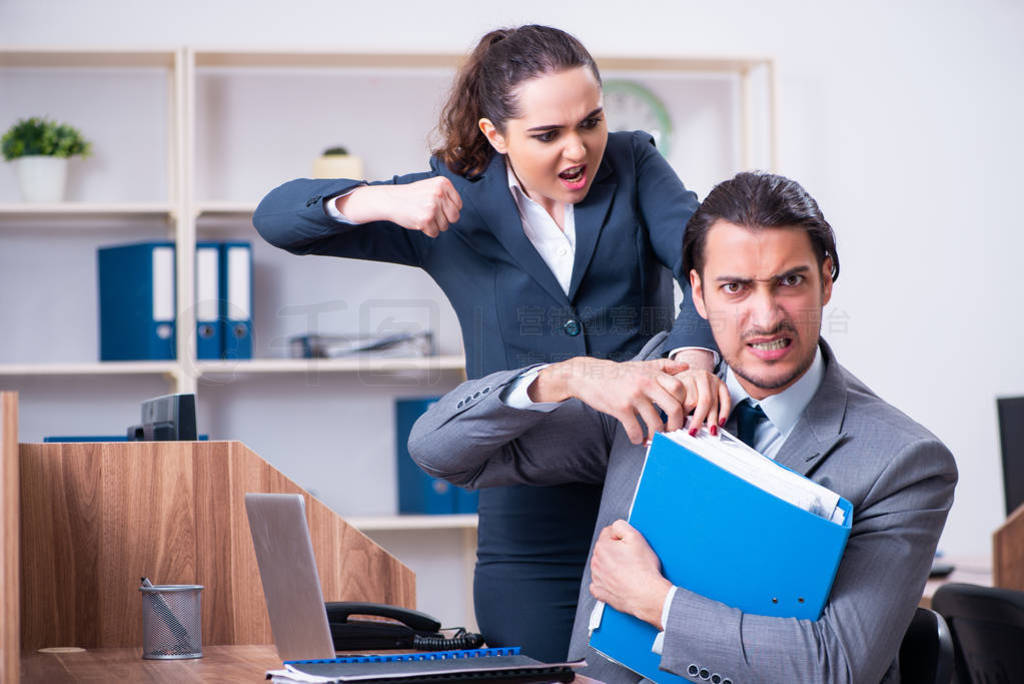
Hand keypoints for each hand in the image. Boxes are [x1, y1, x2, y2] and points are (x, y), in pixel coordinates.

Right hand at [335, 177, 461, 236]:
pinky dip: (427, 230)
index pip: (459, 205)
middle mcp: (439, 193)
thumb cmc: (412, 195)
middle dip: (444, 219)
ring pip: (445, 226)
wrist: (391, 199)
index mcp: (443, 183)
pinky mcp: (426, 219)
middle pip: (455, 217)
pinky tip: (418, 220)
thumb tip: (459, 210)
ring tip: (423, 215)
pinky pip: (435, 233)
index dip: (448, 210)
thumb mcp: (432, 187)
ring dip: (434, 225)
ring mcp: (433, 206)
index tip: (437, 207)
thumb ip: (447, 195)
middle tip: (431, 214)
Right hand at [530, 357, 689, 443]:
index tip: (680, 414)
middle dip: (676, 425)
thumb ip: (665, 367)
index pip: (680, 389)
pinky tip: (637, 439)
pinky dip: (637, 438)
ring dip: (656, 436)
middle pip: (674, 408)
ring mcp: (633, 396)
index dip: (683, 404)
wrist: (588, 376)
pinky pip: (635, 430)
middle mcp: (646, 384)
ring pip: (655, 424)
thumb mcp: (642, 366)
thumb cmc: (618, 373)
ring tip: (653, 438)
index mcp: (653, 374)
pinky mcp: (620, 408)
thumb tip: (686, 367)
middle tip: (672, 432)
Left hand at [590, 520, 671, 628]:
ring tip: (628, 571)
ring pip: (602, 565)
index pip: (608, 533)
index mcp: (602, 547)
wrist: (647, 595)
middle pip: (605, 549)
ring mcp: (597, 578)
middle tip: (631, 558)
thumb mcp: (636, 537)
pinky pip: (599, 584)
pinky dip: (606, 582)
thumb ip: (621, 525)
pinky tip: (617, 582)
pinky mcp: (600, 592)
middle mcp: (596, 562)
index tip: (630, 545)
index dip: (621, 537)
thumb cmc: (643, 569)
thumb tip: (615, 527)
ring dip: (611, 566)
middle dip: (616, 551)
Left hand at [673, 369, 730, 435]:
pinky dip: (724, 412)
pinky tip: (721, 422)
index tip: (680, 426)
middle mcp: (696, 376)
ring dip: (711, 419)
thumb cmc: (681, 386)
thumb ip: (674, 405)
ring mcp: (710, 379)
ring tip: (710, 431)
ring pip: (711, 401)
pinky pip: (725, 399)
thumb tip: (676, 424)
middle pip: (698, 400)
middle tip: (694, 432)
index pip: (682, 398)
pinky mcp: (721, 383)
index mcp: (681, 378)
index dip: (682, 413)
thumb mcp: (672, 393)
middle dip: (697, 419)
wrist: (691, 373)